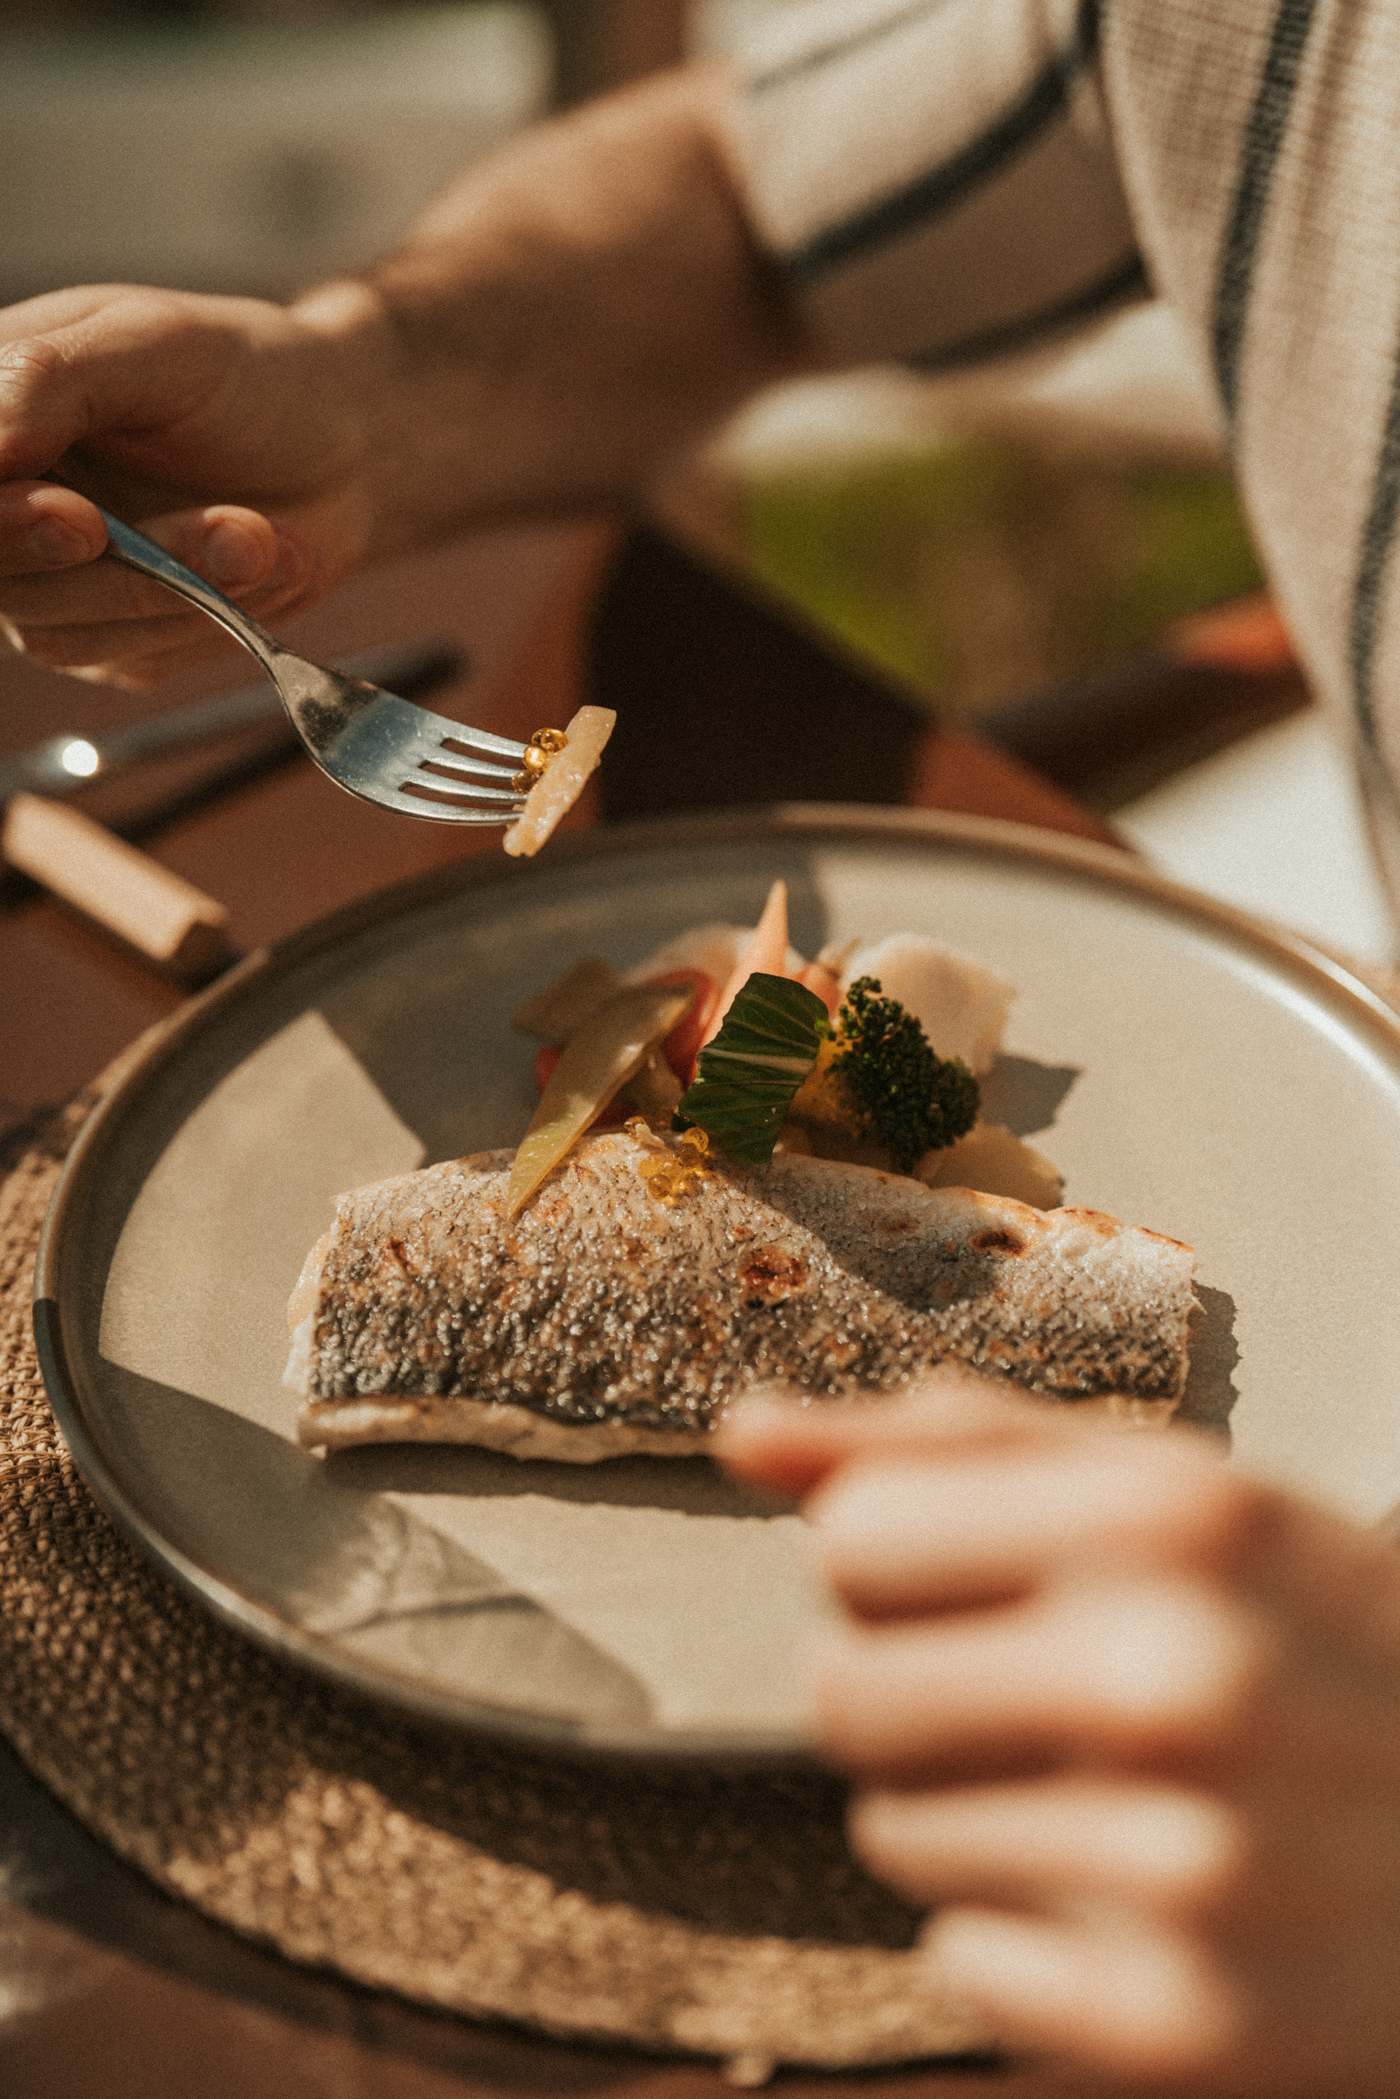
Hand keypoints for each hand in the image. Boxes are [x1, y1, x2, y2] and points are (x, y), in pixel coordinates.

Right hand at [0, 282, 381, 686]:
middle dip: (99, 566)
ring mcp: (52, 584)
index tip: (71, 519)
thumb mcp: (150, 343)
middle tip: (180, 531)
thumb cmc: (241, 375)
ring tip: (259, 532)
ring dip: (176, 587)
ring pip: (62, 631)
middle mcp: (4, 505)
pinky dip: (210, 615)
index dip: (0, 523)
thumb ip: (48, 380)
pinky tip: (263, 557)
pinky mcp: (117, 640)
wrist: (343, 442)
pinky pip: (136, 653)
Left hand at [721, 1373, 1399, 2096]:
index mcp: (1169, 1517)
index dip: (905, 1566)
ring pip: (890, 1831)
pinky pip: (959, 1961)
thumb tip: (742, 1432)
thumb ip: (946, 1442)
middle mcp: (1174, 1682)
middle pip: (842, 1689)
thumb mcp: (1167, 1490)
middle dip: (916, 1692)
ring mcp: (1180, 1865)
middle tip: (1046, 1700)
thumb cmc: (1306, 1633)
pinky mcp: (1173, 2025)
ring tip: (1117, 1797)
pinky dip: (1026, 1940)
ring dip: (972, 1815)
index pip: (852, 1536)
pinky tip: (1142, 1900)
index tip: (990, 1590)